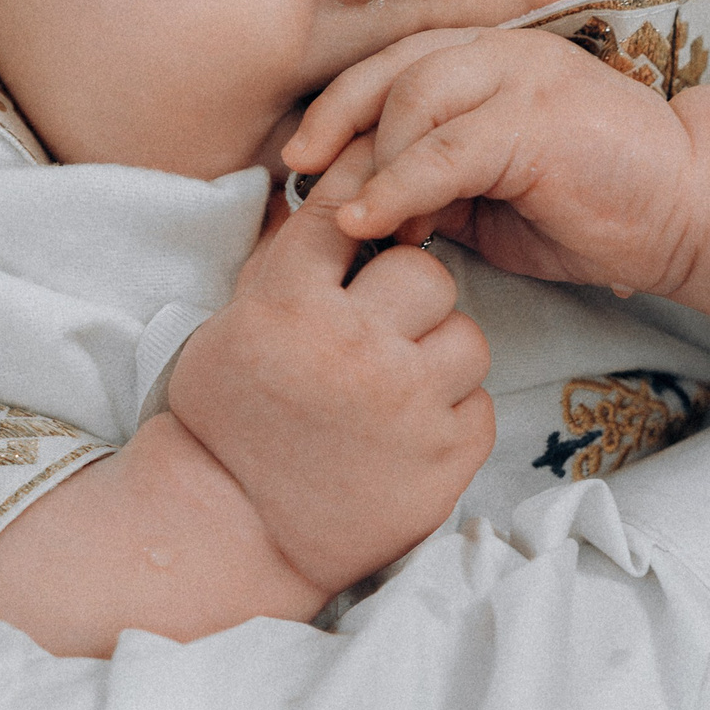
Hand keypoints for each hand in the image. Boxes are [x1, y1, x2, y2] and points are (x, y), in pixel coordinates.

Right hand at [167, 140, 494, 594]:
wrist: (232, 527)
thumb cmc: (229, 416)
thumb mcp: (236, 320)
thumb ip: (289, 255)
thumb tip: (334, 182)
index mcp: (291, 305)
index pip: (349, 213)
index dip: (370, 197)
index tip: (384, 199)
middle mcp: (353, 349)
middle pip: (429, 274)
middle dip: (410, 296)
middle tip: (383, 327)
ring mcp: (406, 409)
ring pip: (466, 338)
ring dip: (437, 356)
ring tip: (396, 385)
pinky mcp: (444, 463)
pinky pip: (481, 406)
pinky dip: (450, 415)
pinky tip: (407, 431)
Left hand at [285, 28, 709, 298]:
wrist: (689, 209)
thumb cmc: (596, 205)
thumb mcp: (494, 196)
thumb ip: (437, 185)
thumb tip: (366, 203)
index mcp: (492, 60)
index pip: (396, 64)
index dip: (341, 106)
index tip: (303, 159)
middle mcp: (503, 53)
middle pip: (390, 69)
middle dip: (334, 121)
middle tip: (300, 174)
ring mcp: (522, 78)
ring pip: (411, 100)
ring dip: (371, 163)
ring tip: (356, 220)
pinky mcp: (535, 121)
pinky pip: (444, 150)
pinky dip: (398, 187)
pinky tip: (374, 222)